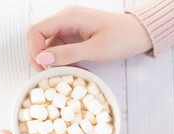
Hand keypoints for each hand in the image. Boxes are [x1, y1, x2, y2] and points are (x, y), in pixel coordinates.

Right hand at [26, 6, 152, 70]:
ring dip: (56, 64)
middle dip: (42, 60)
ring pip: (49, 49)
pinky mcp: (74, 38)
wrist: (139, 33)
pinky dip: (65, 63)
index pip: (36, 31)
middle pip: (39, 40)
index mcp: (69, 17)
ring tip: (72, 74)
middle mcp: (65, 21)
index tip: (43, 69)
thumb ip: (68, 54)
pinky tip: (78, 70)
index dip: (34, 51)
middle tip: (53, 76)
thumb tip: (41, 59)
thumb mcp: (96, 49)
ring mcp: (69, 30)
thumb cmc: (122, 38)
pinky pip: (61, 52)